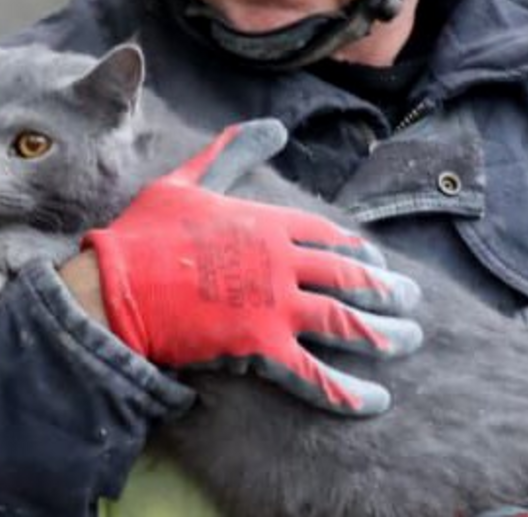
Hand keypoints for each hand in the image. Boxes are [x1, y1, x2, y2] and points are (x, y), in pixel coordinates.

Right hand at [80, 119, 422, 415]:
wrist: (114, 286)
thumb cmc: (144, 234)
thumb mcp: (188, 180)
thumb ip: (233, 152)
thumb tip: (271, 126)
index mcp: (267, 221)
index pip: (329, 236)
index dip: (359, 252)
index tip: (377, 263)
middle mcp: (282, 261)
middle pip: (350, 277)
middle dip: (387, 290)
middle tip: (412, 301)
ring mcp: (275, 304)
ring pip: (347, 321)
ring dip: (384, 335)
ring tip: (408, 342)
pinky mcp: (261, 347)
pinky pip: (315, 374)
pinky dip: (348, 390)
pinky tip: (375, 400)